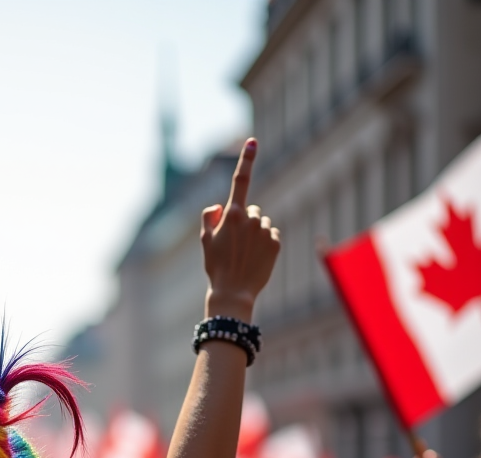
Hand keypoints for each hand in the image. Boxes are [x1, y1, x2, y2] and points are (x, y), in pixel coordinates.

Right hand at [201, 138, 280, 321]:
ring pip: (262, 223)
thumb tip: (219, 206)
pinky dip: (265, 243)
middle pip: (252, 210)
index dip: (246, 159)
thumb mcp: (205, 241)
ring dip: (255, 233)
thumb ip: (209, 217)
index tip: (253, 141)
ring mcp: (265, 231)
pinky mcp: (276, 243)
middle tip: (234, 244)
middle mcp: (251, 219)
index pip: (240, 181)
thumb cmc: (216, 267)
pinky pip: (271, 235)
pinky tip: (256, 258)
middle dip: (245, 221)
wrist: (233, 293)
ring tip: (245, 254)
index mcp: (232, 216)